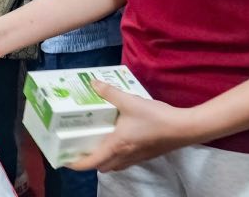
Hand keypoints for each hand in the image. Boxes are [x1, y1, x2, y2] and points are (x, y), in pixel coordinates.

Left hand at [66, 81, 197, 172]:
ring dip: (103, 158)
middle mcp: (124, 156)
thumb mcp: (129, 100)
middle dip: (88, 161)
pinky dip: (116, 155)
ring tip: (96, 143)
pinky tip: (118, 138)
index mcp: (116, 146)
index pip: (90, 162)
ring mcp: (136, 158)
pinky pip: (124, 160)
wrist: (184, 128)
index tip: (64, 159)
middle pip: (101, 166)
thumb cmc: (155, 118)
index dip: (75, 163)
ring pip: (113, 165)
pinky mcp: (145, 155)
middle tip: (79, 148)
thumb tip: (93, 83)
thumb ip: (109, 92)